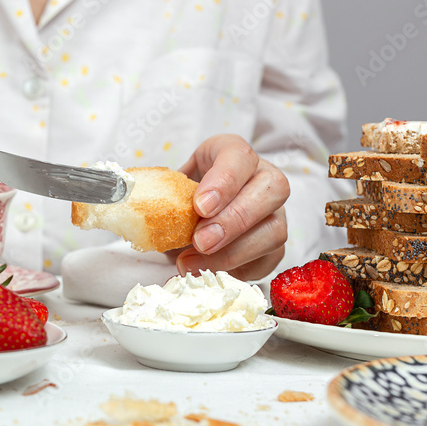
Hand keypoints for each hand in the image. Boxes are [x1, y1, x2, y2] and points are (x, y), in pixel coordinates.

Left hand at [175, 134, 289, 280]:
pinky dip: (237, 269)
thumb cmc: (186, 193)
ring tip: (193, 262)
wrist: (194, 212)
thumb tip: (151, 217)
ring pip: (274, 231)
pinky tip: (209, 271)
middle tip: (200, 241)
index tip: (200, 206)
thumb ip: (168, 195)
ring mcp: (276, 212)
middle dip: (233, 220)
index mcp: (236, 154)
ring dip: (232, 253)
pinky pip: (269, 260)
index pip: (240, 156)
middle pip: (271, 192)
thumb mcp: (173, 184)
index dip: (223, 182)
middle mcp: (264, 178)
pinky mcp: (275, 245)